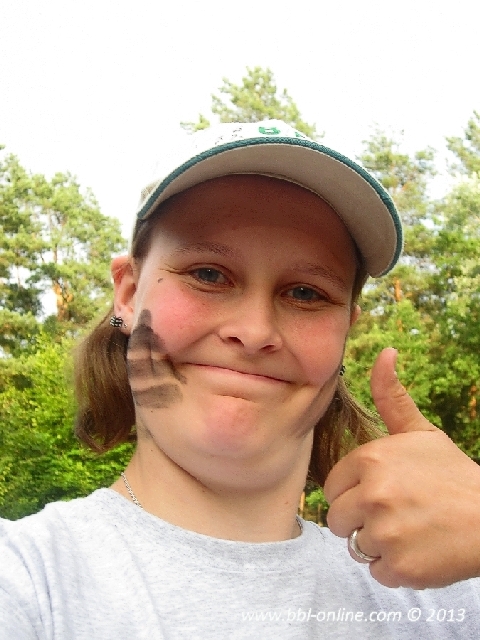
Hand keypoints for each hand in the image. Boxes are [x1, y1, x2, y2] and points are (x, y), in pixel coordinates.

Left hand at [324, 347, 479, 588]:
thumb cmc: (452, 474)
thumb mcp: (420, 432)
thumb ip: (391, 396)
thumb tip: (385, 352)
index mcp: (371, 459)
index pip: (332, 488)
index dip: (353, 493)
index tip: (380, 493)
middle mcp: (373, 494)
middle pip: (337, 519)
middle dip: (360, 519)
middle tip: (395, 514)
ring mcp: (386, 532)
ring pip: (355, 545)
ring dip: (378, 543)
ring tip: (409, 529)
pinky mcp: (400, 566)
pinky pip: (376, 571)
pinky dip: (394, 567)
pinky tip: (417, 549)